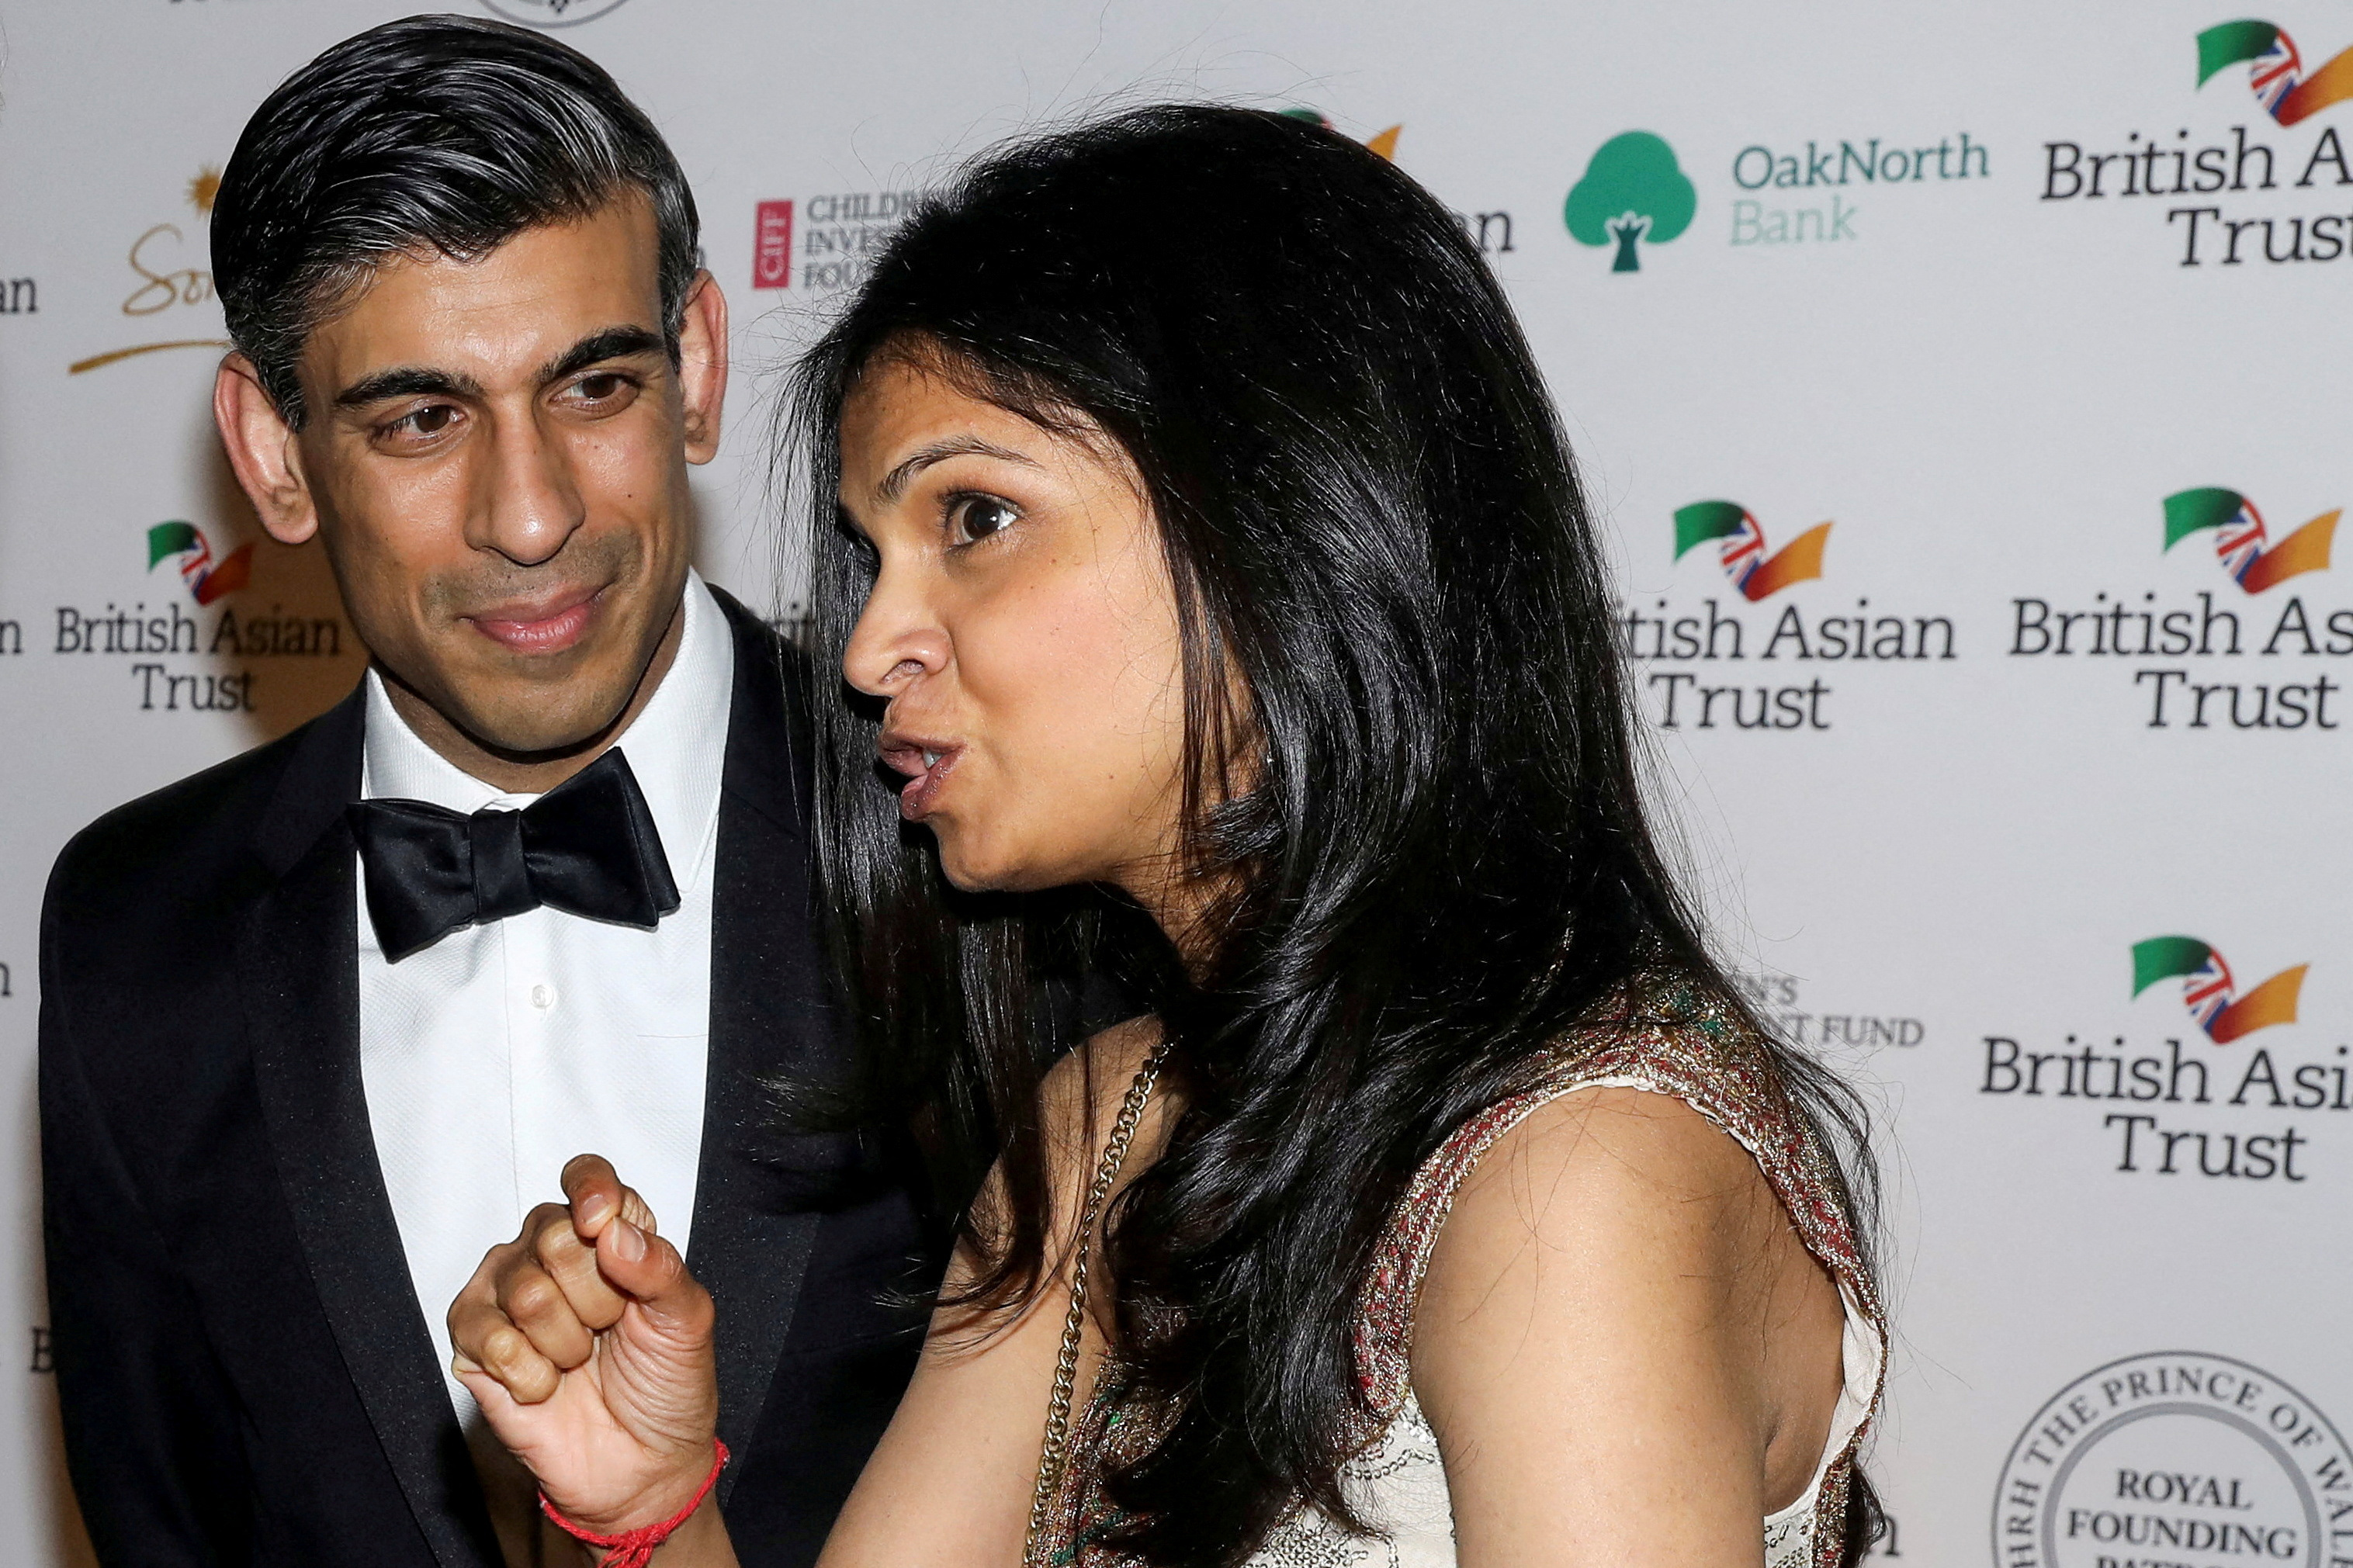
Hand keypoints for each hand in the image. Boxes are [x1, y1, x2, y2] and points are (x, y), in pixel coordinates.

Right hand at [449, 1155, 719, 1533]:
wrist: (643, 1464)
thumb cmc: (667, 1384)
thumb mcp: (687, 1321)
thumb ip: (659, 1266)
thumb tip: (611, 1228)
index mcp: (608, 1232)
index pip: (585, 1177)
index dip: (590, 1191)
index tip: (601, 1221)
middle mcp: (548, 1251)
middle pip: (555, 1236)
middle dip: (597, 1297)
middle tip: (611, 1331)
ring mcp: (504, 1295)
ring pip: (526, 1291)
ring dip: (567, 1343)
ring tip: (581, 1361)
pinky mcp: (472, 1344)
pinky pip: (489, 1338)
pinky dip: (530, 1374)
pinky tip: (548, 1386)